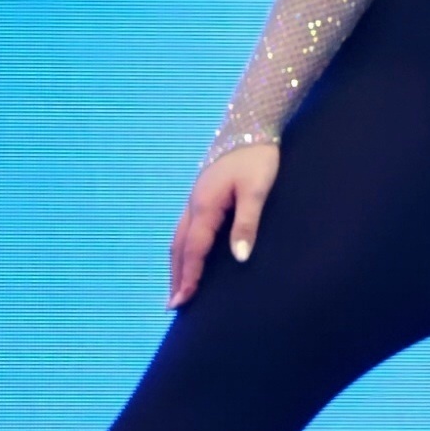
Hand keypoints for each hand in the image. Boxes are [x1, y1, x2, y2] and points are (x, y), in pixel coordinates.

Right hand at [169, 143, 279, 305]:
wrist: (250, 125)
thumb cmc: (256, 157)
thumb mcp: (257, 190)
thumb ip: (247, 223)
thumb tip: (240, 257)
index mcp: (205, 205)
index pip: (193, 250)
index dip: (189, 277)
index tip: (183, 302)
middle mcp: (194, 204)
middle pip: (178, 247)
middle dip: (176, 276)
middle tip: (173, 305)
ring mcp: (195, 198)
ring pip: (179, 238)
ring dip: (176, 264)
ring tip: (177, 286)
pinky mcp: (202, 194)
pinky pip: (185, 227)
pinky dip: (183, 248)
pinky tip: (188, 255)